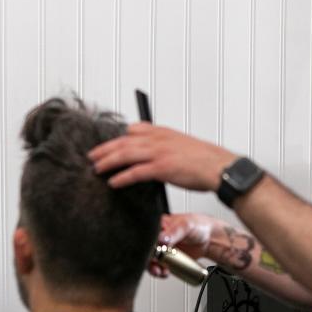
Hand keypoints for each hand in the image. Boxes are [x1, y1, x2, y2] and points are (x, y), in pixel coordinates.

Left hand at [88, 123, 235, 190]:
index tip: (108, 145)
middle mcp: (158, 139)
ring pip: (125, 154)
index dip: (118, 138)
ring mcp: (159, 153)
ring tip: (96, 169)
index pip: (133, 129)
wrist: (219, 167)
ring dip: (108, 162)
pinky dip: (121, 177)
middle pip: (124, 141)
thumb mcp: (182, 144)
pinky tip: (113, 182)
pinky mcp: (162, 168)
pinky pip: (135, 172)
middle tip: (92, 157)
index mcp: (163, 132)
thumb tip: (152, 156)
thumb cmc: (204, 160)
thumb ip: (165, 145)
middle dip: (105, 149)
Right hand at [150, 212, 256, 277]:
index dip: (147, 246)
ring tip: (161, 271)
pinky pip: (161, 266)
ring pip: (153, 260)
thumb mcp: (185, 225)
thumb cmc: (199, 225)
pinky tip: (165, 272)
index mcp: (160, 224)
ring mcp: (164, 248)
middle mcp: (160, 237)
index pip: (147, 236)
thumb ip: (173, 232)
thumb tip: (161, 240)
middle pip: (148, 250)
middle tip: (156, 265)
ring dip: (154, 267)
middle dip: (150, 260)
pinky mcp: (169, 258)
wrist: (211, 238)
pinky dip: (161, 271)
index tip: (153, 253)